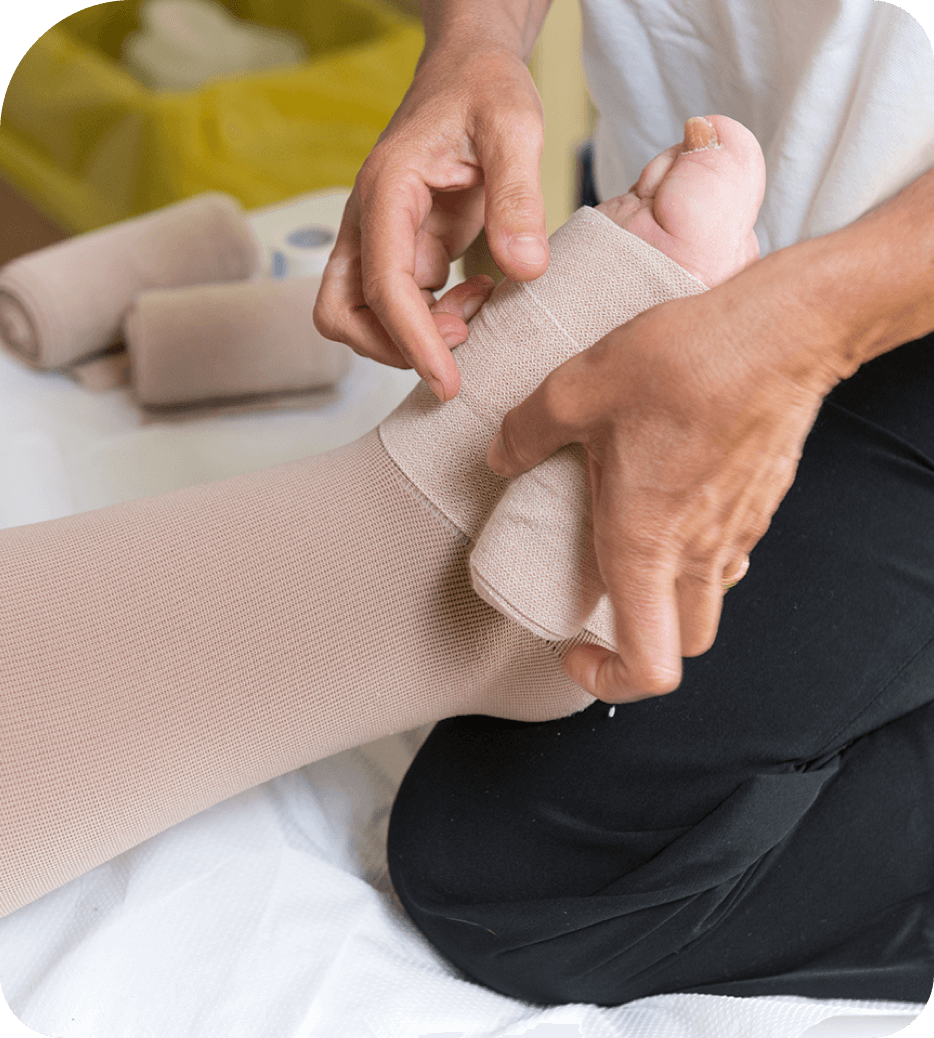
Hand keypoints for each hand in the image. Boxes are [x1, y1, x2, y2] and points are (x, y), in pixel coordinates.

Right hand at [313, 45, 550, 402]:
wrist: (469, 69)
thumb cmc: (485, 88)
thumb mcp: (514, 127)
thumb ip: (518, 196)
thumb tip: (525, 269)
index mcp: (386, 190)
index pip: (382, 286)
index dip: (413, 342)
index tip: (449, 381)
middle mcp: (369, 219)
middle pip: (342, 313)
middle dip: (394, 346)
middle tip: (461, 342)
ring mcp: (380, 238)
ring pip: (363, 316)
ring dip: (414, 335)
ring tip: (477, 307)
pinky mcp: (402, 249)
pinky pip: (399, 305)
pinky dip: (433, 319)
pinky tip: (479, 292)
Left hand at [485, 269, 847, 701]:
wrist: (784, 328)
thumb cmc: (686, 362)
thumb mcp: (576, 390)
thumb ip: (526, 432)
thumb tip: (500, 456)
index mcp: (647, 545)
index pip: (648, 667)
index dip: (608, 680)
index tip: (575, 650)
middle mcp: (700, 553)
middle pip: (684, 644)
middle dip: (640, 642)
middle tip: (598, 604)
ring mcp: (741, 530)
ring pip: (709, 597)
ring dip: (669, 592)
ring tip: (631, 538)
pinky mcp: (763, 500)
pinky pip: (730, 549)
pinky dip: (698, 546)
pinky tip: (673, 491)